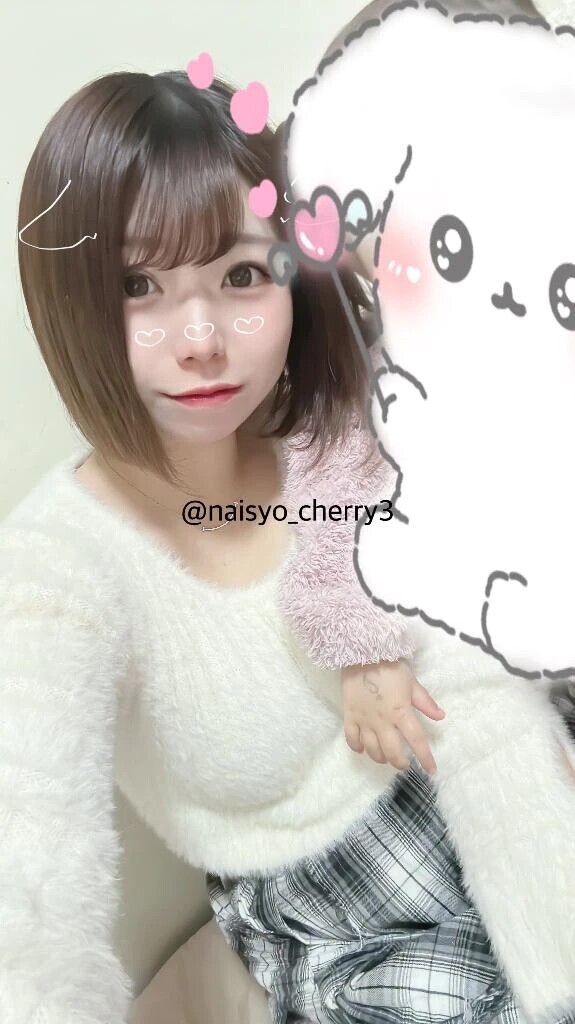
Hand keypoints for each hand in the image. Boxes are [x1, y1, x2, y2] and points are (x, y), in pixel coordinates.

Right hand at [342, 658, 444, 773]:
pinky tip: (362, 749)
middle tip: (404, 764)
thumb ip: (425, 702)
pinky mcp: (349, 716)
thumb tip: (441, 717)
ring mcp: (364, 720)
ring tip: (385, 757)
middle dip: (400, 763)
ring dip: (380, 757)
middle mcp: (383, 722)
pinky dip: (357, 747)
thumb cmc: (390, 667)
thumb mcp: (412, 682)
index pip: (416, 741)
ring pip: (372, 749)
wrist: (362, 654)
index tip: (431, 770)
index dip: (425, 758)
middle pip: (392, 752)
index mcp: (401, 713)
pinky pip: (351, 738)